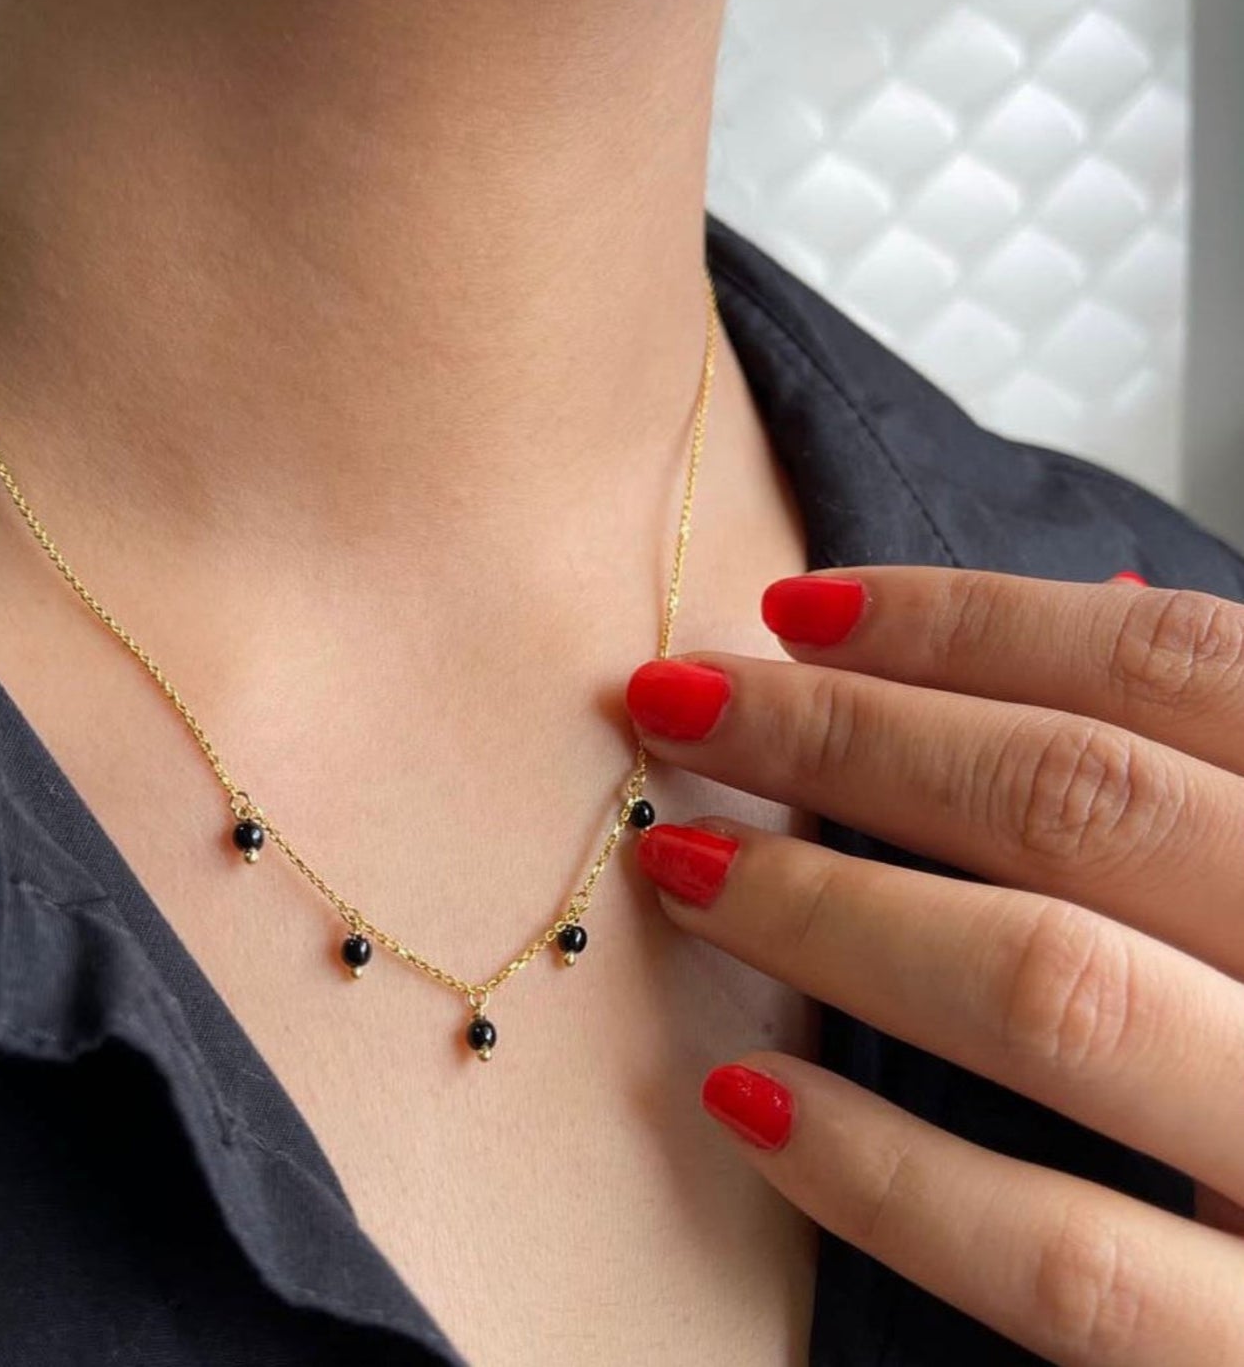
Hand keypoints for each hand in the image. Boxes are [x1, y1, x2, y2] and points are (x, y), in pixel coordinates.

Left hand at [623, 567, 1243, 1365]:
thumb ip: (1207, 782)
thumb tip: (1096, 617)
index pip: (1173, 669)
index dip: (968, 621)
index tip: (793, 608)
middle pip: (1082, 801)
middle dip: (844, 735)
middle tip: (677, 704)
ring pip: (1051, 988)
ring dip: (826, 912)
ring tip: (681, 868)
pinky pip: (1061, 1261)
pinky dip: (884, 1170)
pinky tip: (744, 1096)